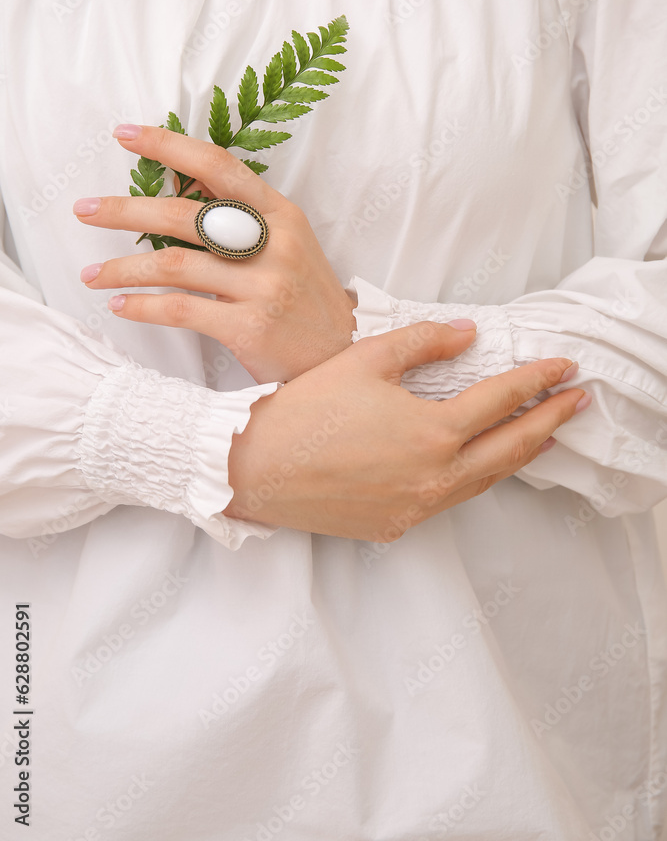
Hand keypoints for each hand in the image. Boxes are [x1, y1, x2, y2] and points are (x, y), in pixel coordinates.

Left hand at [73, 124, 355, 382]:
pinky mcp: (251, 327)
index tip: (126, 135)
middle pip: (185, 215)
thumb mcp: (287, 246)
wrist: (340, 359)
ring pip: (176, 264)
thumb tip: (183, 183)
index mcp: (283, 215)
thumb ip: (241, 216)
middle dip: (125, 210)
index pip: (220, 167)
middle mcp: (276, 245)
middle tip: (85, 209)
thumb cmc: (304, 300)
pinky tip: (121, 305)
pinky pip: (182, 309)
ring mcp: (265, 286)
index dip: (169, 145)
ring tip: (91, 274)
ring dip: (123, 267)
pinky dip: (144, 306)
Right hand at [225, 321, 589, 540]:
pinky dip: (475, 480)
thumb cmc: (306, 408)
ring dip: (520, 456)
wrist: (255, 467)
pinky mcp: (396, 526)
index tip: (564, 368)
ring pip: (486, 481)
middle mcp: (436, 477)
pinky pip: (449, 501)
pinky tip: (479, 467)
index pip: (502, 401)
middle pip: (511, 448)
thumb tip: (468, 335)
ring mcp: (418, 507)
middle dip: (550, 422)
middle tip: (578, 402)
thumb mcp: (366, 360)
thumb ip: (424, 342)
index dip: (537, 381)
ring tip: (545, 437)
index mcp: (433, 432)